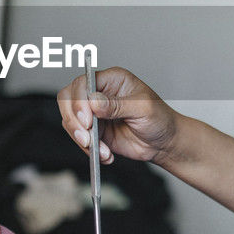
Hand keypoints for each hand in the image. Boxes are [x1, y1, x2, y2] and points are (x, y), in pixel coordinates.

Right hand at [56, 67, 178, 165]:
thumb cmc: (160, 118)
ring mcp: (95, 113)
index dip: (79, 101)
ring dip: (82, 138)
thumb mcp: (142, 109)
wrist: (165, 142)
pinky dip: (89, 149)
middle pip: (68, 99)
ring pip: (70, 121)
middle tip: (86, 137)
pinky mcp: (95, 131)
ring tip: (100, 150)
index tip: (87, 120)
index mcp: (112, 79)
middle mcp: (100, 93)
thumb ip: (117, 105)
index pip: (82, 83)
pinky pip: (80, 139)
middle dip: (74, 121)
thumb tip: (94, 102)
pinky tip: (105, 154)